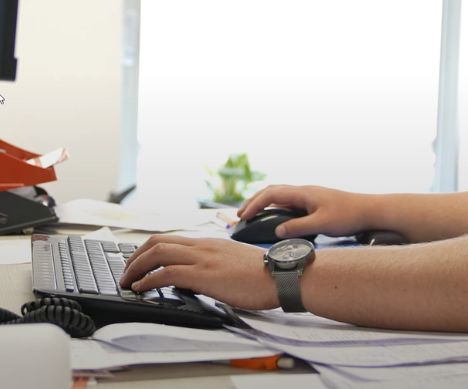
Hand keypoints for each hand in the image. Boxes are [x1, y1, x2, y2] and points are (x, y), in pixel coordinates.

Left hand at [119, 235, 277, 310]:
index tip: (139, 262)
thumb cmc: (264, 273)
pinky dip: (148, 280)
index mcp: (210, 242)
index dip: (150, 249)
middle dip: (136, 256)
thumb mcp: (234, 262)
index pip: (172, 238)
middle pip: (159, 241)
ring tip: (127, 280)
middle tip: (126, 271)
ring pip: (158, 252)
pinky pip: (167, 272)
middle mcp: (203, 245)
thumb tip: (201, 276)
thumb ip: (216, 264)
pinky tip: (141, 289)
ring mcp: (203, 258)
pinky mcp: (204, 274)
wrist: (280, 274)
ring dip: (136, 267)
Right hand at [238, 184, 372, 238]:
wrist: (368, 210)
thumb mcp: (321, 224)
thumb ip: (298, 228)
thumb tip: (276, 232)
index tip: (243, 216)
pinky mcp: (314, 203)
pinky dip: (276, 208)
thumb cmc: (348, 215)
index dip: (254, 204)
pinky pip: (289, 203)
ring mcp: (309, 197)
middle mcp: (304, 192)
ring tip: (253, 216)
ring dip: (264, 204)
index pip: (272, 194)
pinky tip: (275, 219)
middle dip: (254, 201)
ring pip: (281, 196)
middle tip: (241, 215)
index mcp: (304, 193)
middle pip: (273, 192)